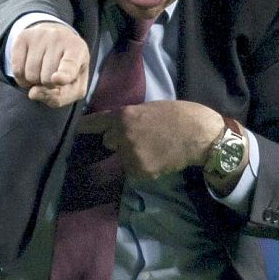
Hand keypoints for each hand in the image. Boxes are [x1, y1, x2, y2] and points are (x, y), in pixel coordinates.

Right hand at [11, 22, 88, 106]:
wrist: (58, 39)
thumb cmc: (68, 69)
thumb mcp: (73, 86)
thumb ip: (59, 97)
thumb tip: (33, 92)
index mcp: (78, 50)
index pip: (69, 66)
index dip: (63, 75)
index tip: (56, 79)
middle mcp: (59, 38)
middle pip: (46, 78)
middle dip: (47, 85)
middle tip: (52, 74)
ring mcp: (40, 35)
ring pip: (30, 75)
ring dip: (33, 82)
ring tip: (42, 70)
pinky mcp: (23, 36)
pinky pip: (17, 69)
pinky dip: (21, 78)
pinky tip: (29, 69)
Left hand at [76, 100, 220, 178]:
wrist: (200, 134)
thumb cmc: (178, 115)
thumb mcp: (148, 108)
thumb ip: (129, 117)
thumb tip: (114, 127)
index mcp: (122, 116)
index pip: (93, 124)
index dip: (85, 127)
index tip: (77, 131)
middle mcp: (122, 135)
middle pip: (108, 142)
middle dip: (119, 141)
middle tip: (141, 138)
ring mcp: (130, 155)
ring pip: (122, 158)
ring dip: (132, 156)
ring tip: (155, 149)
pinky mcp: (140, 171)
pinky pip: (134, 171)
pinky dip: (144, 168)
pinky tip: (159, 159)